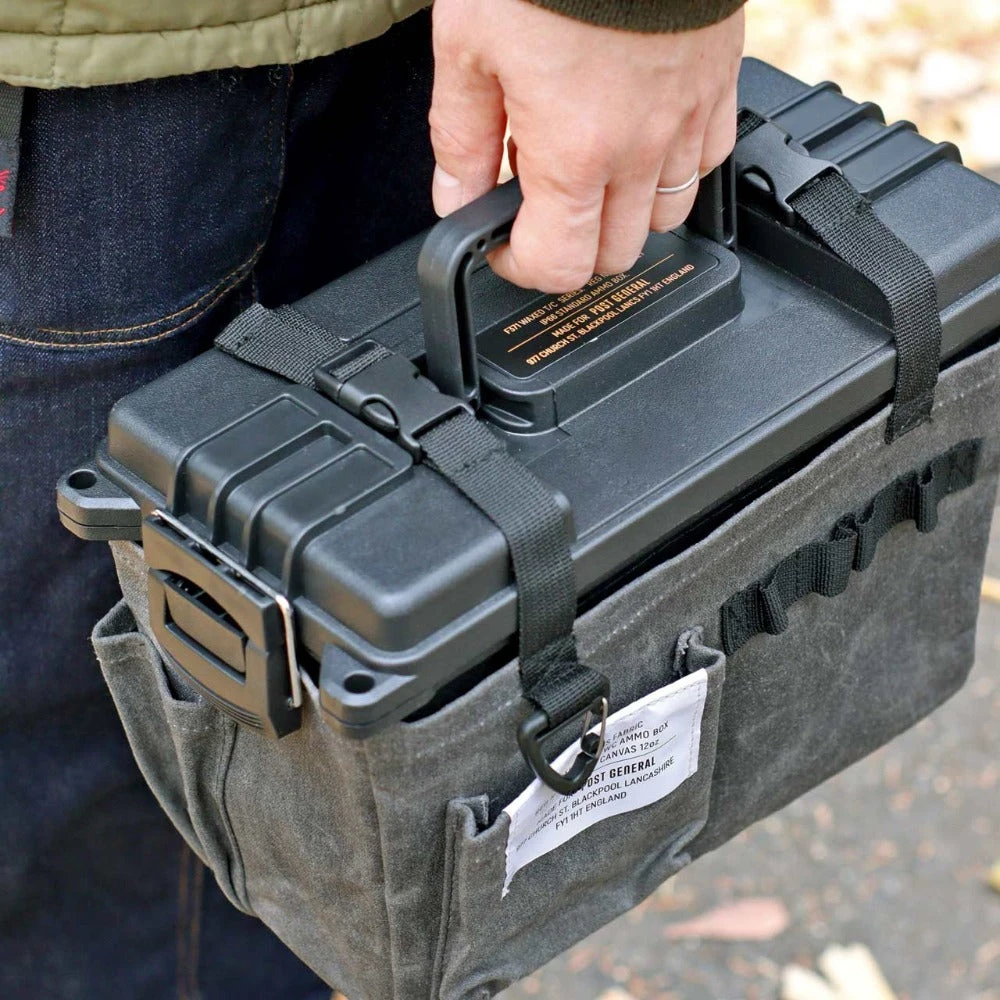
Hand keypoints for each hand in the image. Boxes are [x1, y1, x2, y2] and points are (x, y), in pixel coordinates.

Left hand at [429, 0, 743, 292]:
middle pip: (614, 255)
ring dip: (622, 215)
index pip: (558, 265)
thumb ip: (460, 138)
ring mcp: (687, 120)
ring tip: (590, 172)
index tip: (501, 246)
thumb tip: (455, 200)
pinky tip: (641, 141)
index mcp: (574, 151)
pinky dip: (672, 172)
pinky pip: (707, 162)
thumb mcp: (468, 45)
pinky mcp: (720, 85)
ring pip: (665, 219)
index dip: (519, 268)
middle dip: (571, 247)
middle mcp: (639, 150)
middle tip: (540, 208)